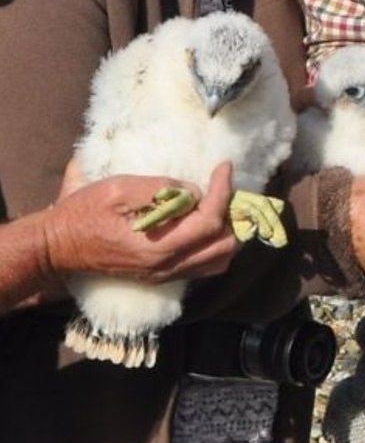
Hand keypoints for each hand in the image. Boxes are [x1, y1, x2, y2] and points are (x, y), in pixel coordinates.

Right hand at [43, 161, 238, 283]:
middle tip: (222, 187)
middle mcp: (167, 266)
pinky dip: (214, 244)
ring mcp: (166, 275)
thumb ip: (159, 188)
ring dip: (226, 232)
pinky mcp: (162, 276)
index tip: (224, 166)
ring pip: (219, 260)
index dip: (223, 191)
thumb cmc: (83, 213)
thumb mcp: (117, 189)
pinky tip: (204, 222)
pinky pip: (204, 265)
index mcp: (158, 247)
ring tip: (218, 204)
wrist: (56, 247)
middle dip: (231, 214)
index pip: (210, 222)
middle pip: (224, 246)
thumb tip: (193, 189)